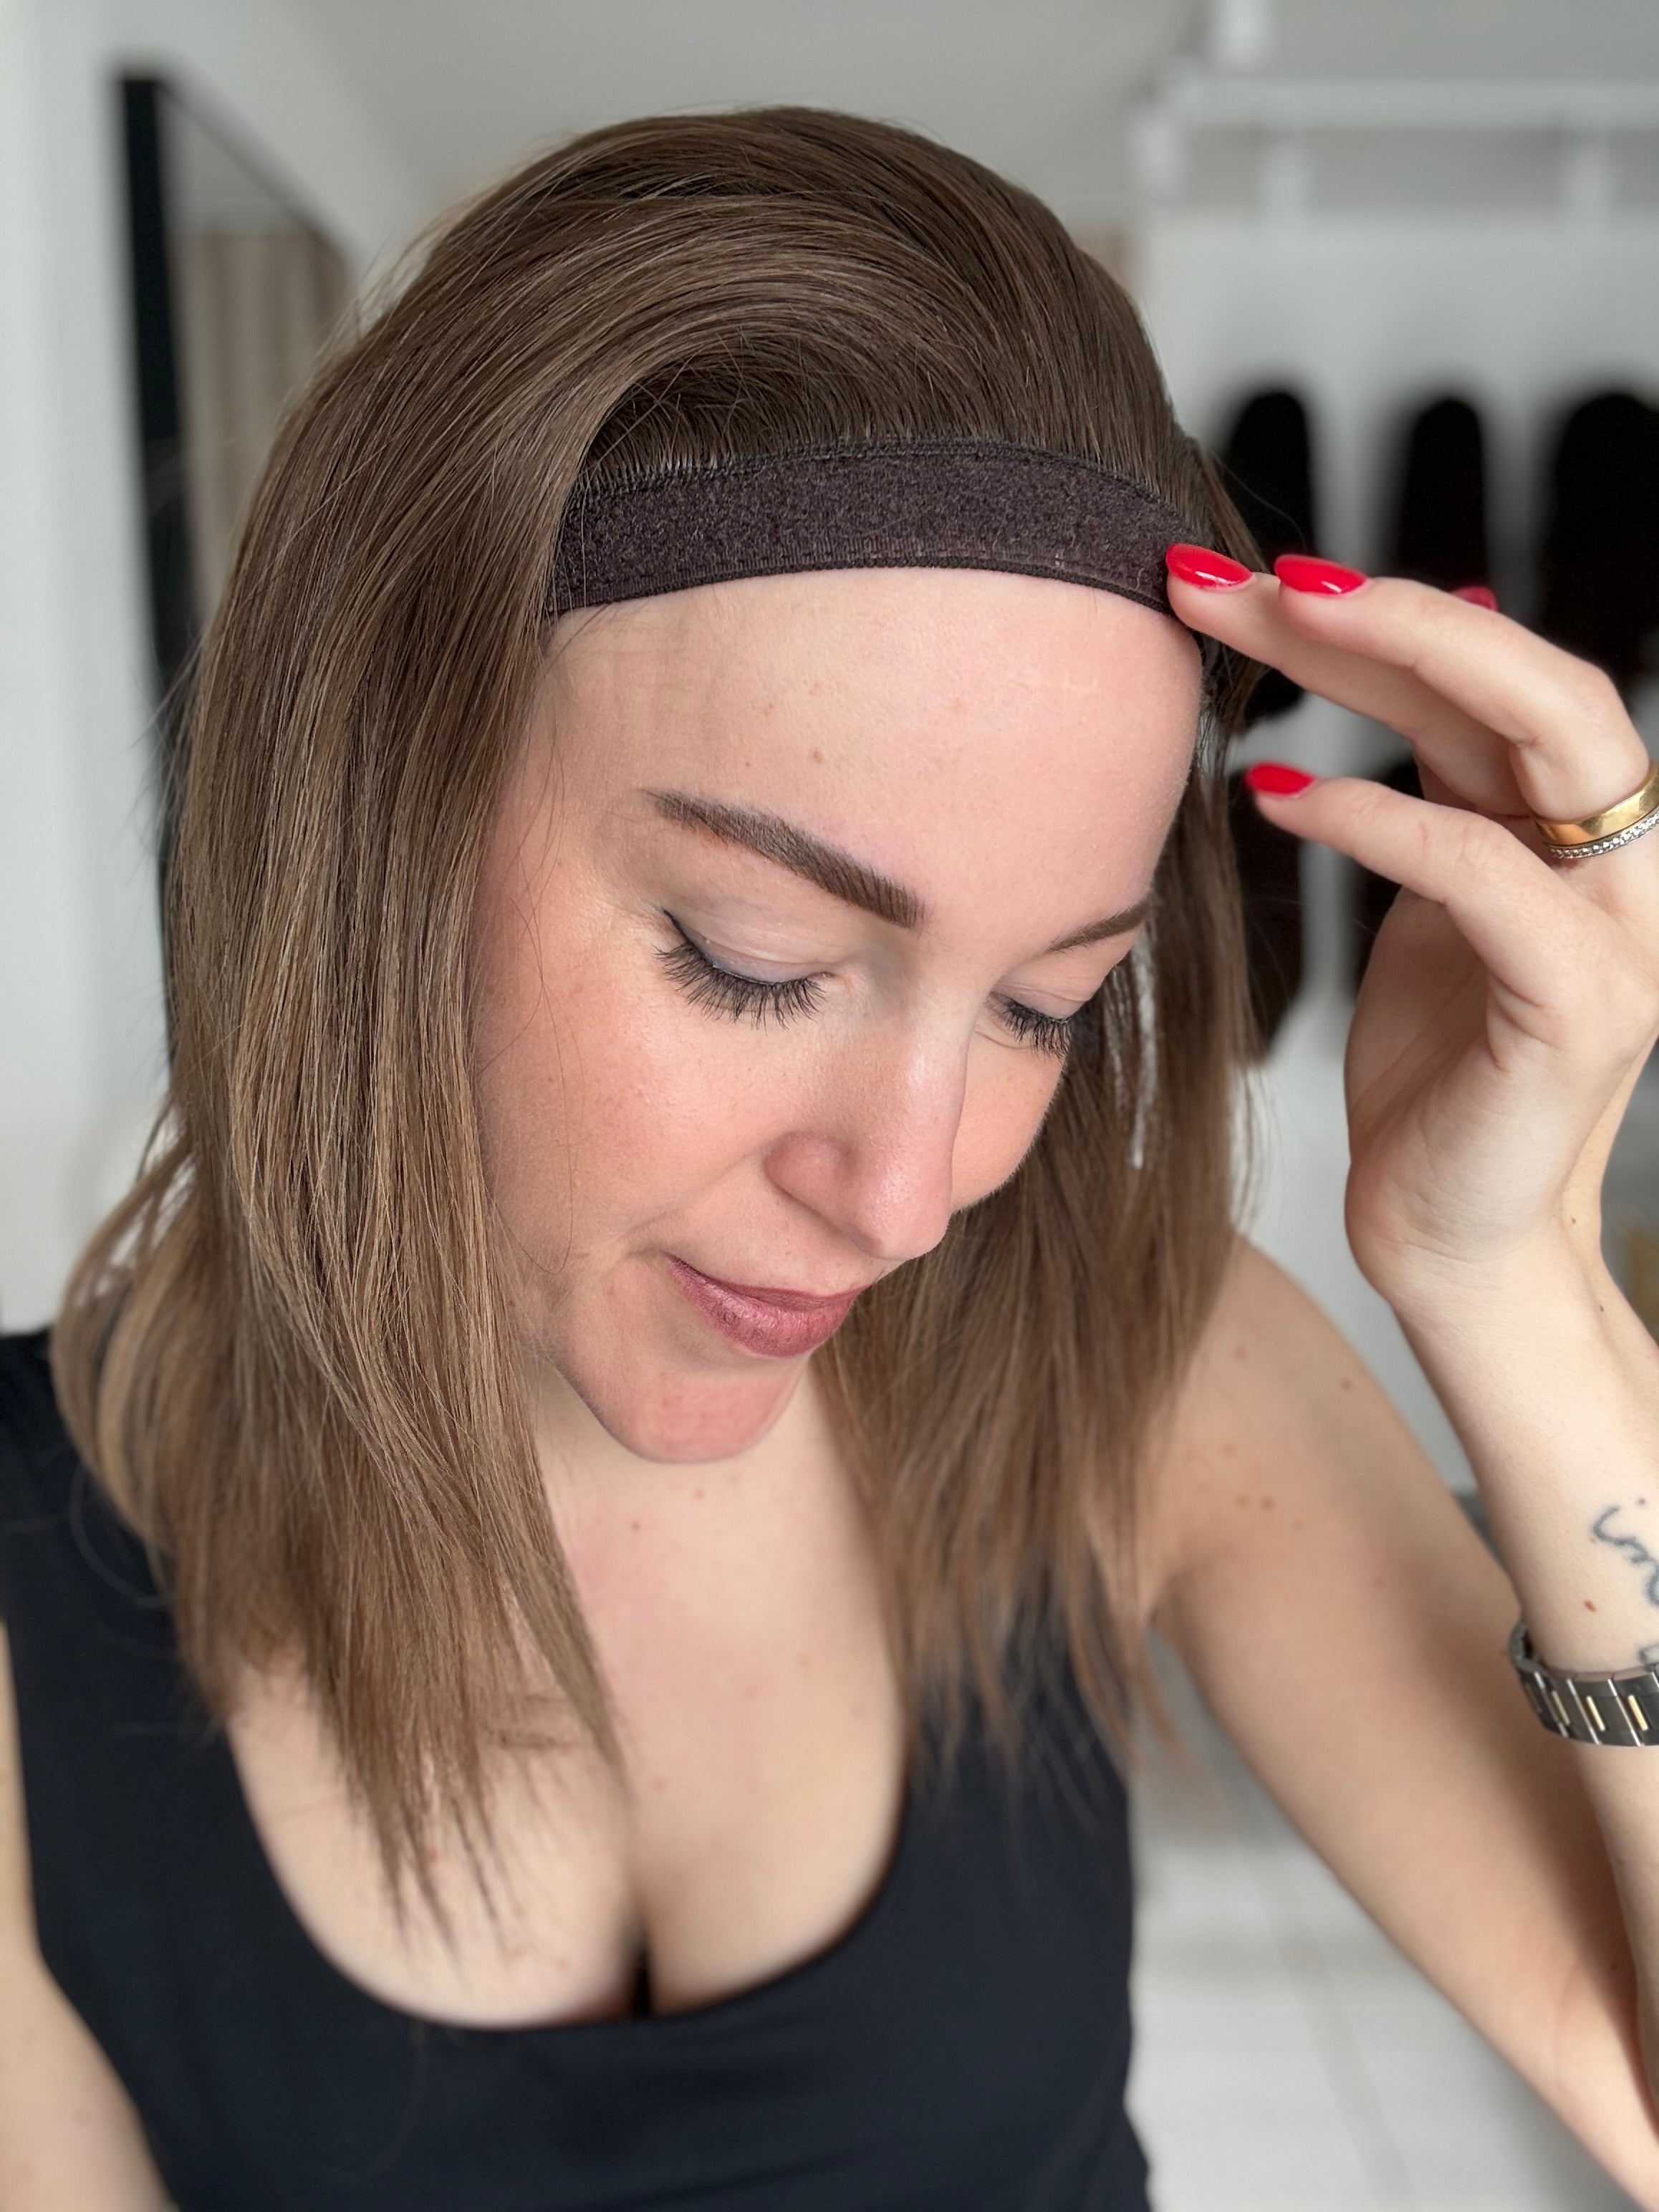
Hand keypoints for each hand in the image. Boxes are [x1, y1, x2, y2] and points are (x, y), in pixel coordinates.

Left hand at [1164, 547, 1658, 1313]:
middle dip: (1394, 611)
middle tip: (1252, 578)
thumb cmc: (1429, 1075)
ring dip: (1395, 663)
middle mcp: (1619, 866)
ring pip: (1545, 736)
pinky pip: (1483, 873)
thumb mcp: (1425, 905)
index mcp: (1577, 834)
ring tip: (1266, 626)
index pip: (1498, 683)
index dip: (1384, 619)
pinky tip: (1272, 792)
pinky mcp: (1581, 1006)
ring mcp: (1616, 932)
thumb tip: (1399, 650)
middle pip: (1536, 679)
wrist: (1449, 1236)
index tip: (1248, 586)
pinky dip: (1375, 818)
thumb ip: (1431, 789)